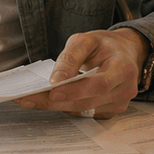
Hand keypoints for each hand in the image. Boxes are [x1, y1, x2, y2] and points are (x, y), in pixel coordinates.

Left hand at [14, 29, 149, 118]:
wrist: (123, 52)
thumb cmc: (104, 46)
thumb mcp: (86, 41)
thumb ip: (70, 58)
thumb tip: (56, 80)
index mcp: (124, 68)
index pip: (100, 84)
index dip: (76, 90)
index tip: (52, 92)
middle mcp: (125, 89)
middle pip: (88, 101)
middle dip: (56, 102)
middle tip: (28, 99)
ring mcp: (119, 103)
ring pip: (83, 109)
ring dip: (56, 106)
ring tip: (31, 100)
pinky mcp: (109, 111)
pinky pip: (85, 112)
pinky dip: (65, 107)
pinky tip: (48, 101)